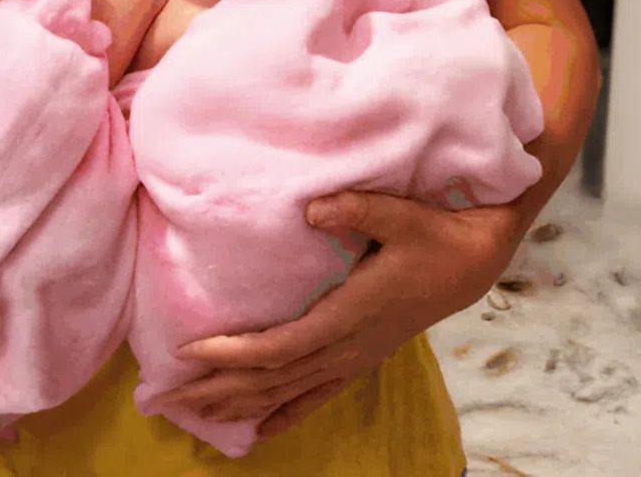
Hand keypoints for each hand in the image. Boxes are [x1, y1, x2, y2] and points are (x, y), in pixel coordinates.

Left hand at [152, 191, 524, 441]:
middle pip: (272, 378)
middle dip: (218, 389)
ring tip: (194, 414)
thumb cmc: (432, 233)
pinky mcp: (361, 358)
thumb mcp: (399, 213)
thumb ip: (355, 208)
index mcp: (348, 315)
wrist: (474, 261)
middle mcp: (347, 347)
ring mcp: (354, 358)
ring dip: (240, 404)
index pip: (278, 345)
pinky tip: (258, 432)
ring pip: (287, 392)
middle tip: (166, 397)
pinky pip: (316, 396)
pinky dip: (284, 414)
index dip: (231, 353)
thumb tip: (308, 209)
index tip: (187, 352)